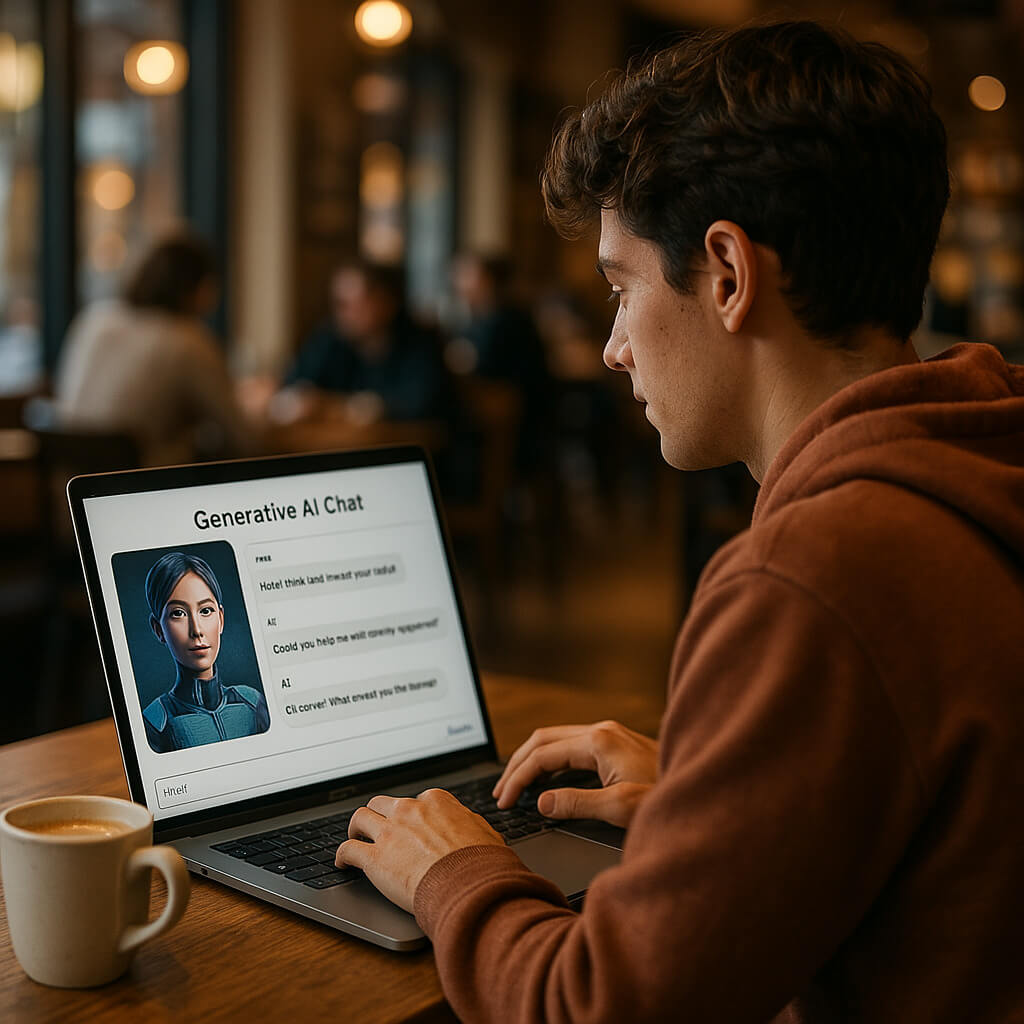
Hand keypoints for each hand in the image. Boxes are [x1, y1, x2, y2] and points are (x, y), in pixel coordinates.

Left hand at [336, 789, 504, 912]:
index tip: (409, 826)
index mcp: (436, 801)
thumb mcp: (485, 832)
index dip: (411, 815)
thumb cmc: (482, 863)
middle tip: (378, 829)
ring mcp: (390, 832)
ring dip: (356, 828)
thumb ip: (469, 824)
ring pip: (360, 817)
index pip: (416, 800)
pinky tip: (342, 863)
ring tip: (355, 838)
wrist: (469, 885)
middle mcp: (409, 810)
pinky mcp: (374, 858)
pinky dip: (342, 855)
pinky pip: (347, 849)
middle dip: (379, 815)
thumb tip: (469, 826)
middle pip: (383, 804)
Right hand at [492, 720, 657, 827]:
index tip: (505, 802)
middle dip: (517, 765)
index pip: (542, 755)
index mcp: (599, 741)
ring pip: (556, 740)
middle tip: (500, 793)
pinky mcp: (618, 746)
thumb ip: (578, 804)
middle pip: (543, 739)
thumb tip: (542, 803)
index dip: (518, 779)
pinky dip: (551, 761)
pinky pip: (572, 747)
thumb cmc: (671, 798)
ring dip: (533, 762)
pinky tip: (547, 781)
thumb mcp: (622, 808)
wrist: (708, 791)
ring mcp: (611, 736)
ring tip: (516, 787)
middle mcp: (603, 731)